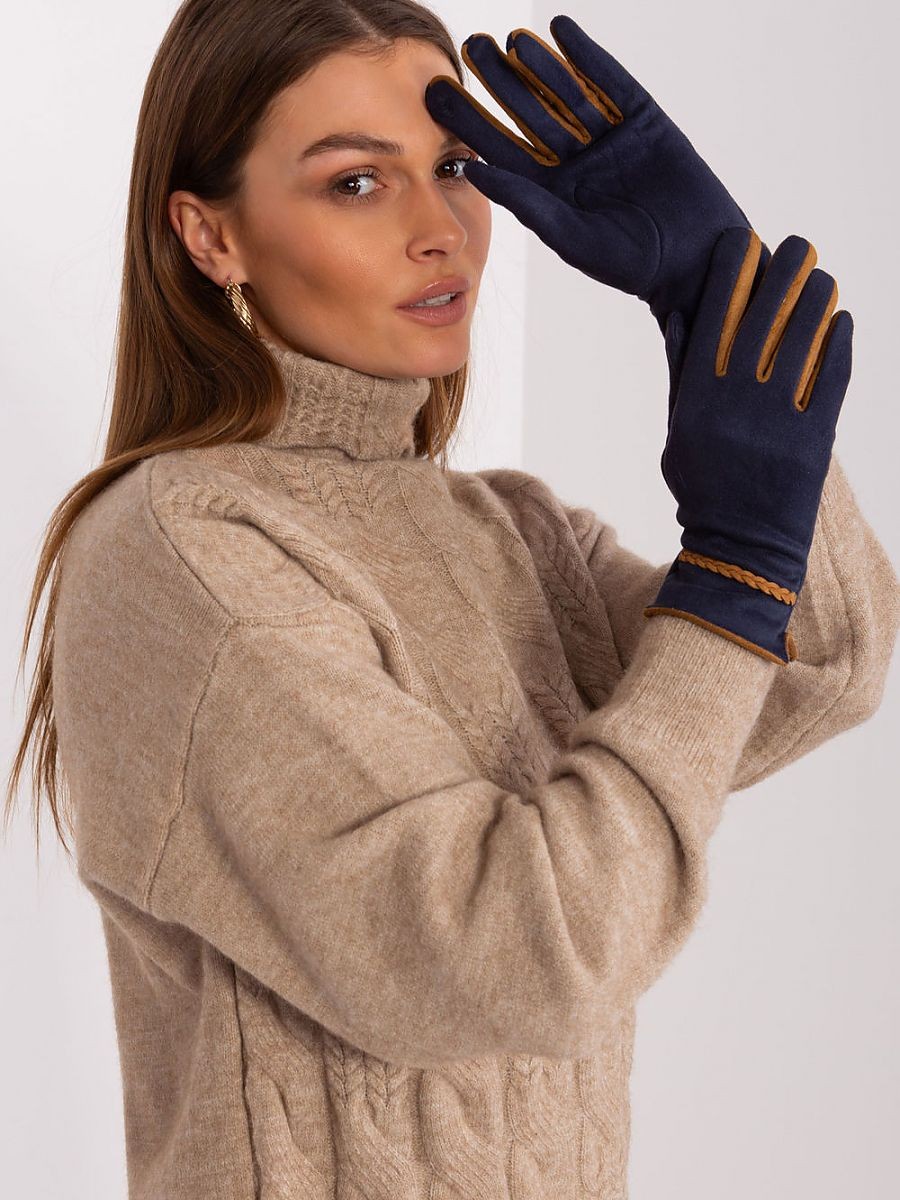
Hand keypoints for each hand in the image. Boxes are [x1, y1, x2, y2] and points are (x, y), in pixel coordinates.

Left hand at [425, 14, 762, 336]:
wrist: (693, 259)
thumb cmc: (629, 261)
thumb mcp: (567, 233)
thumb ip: (524, 200)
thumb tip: (474, 171)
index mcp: (550, 192)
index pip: (502, 150)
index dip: (470, 122)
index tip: (438, 94)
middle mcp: (574, 163)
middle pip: (529, 115)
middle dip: (501, 83)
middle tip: (471, 48)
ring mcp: (608, 139)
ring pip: (567, 94)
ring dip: (540, 66)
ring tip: (510, 40)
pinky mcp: (643, 122)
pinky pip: (611, 83)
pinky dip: (588, 58)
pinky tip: (562, 33)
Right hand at [645, 227, 852, 664]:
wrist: (741, 548)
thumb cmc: (703, 489)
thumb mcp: (677, 433)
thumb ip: (681, 376)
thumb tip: (680, 315)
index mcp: (697, 397)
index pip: (715, 317)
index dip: (733, 273)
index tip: (744, 241)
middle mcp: (737, 402)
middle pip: (765, 316)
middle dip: (784, 271)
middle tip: (797, 245)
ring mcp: (778, 419)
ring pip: (804, 338)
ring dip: (818, 298)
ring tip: (822, 276)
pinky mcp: (814, 438)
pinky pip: (832, 376)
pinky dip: (840, 343)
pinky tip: (842, 319)